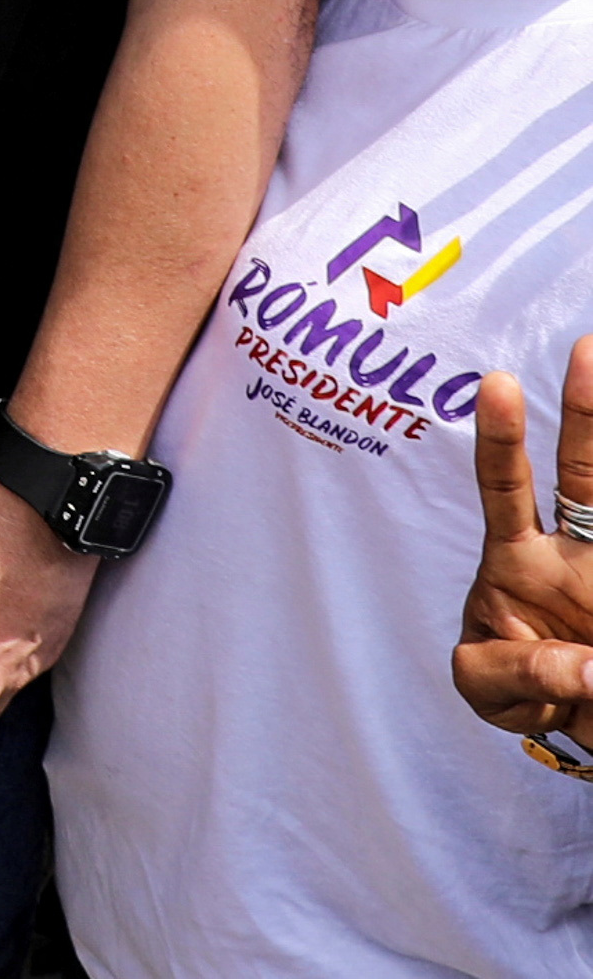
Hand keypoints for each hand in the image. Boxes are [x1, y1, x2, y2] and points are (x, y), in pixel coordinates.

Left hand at [453, 335, 592, 758]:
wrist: (579, 722)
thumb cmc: (519, 686)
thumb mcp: (489, 688)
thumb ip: (520, 672)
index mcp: (514, 561)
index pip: (503, 488)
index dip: (501, 438)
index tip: (498, 382)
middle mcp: (571, 551)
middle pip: (582, 474)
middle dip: (588, 412)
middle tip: (587, 349)